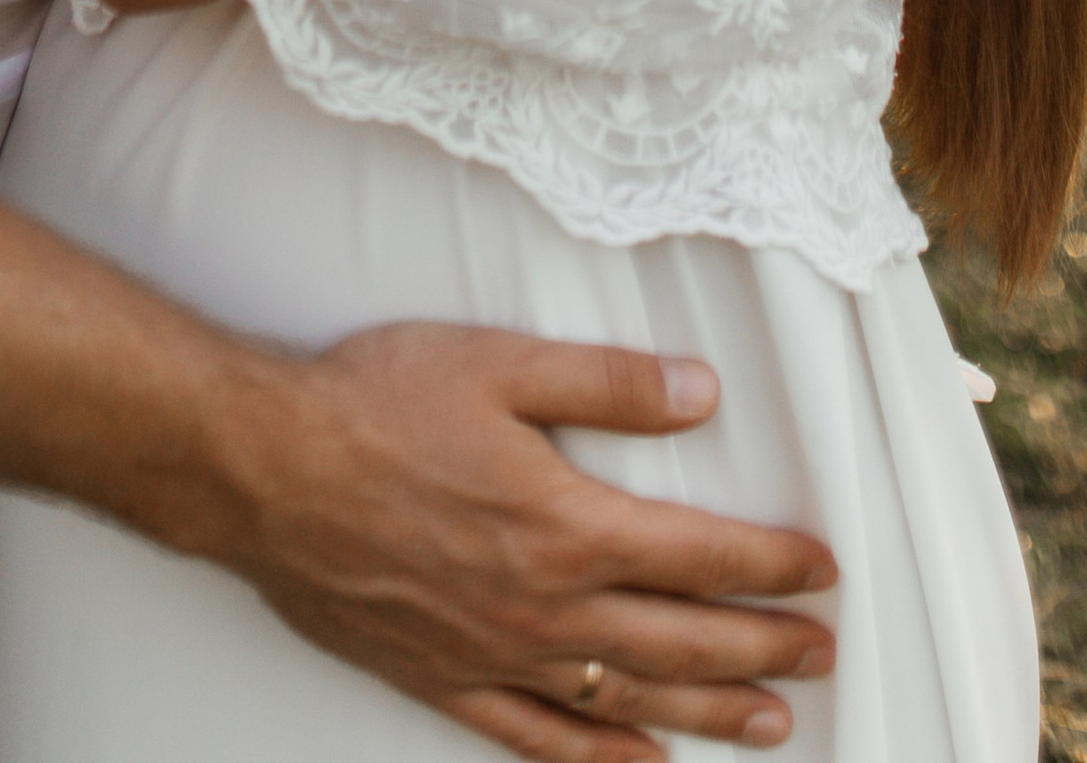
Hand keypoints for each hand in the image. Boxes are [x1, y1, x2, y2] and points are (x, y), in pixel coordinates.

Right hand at [196, 326, 834, 757]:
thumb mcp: (498, 363)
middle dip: (763, 647)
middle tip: (821, 653)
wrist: (263, 470)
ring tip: (771, 721)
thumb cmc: (373, 405)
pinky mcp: (443, 680)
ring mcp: (494, 655)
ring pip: (627, 700)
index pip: (699, 557)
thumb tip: (701, 394)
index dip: (771, 565)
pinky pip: (538, 738)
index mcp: (565, 525)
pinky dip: (601, 758)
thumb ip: (608, 383)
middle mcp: (542, 607)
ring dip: (708, 712)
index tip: (822, 570)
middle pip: (682, 641)